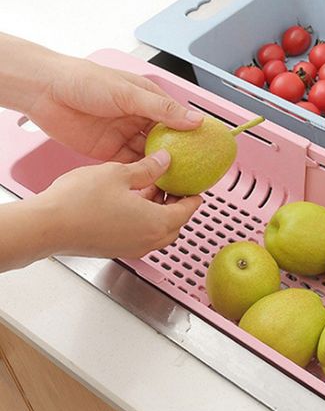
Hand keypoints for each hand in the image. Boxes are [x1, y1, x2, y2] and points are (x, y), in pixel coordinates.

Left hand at [24, 55, 202, 162]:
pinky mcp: (109, 151)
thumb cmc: (84, 80)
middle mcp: (139, 118)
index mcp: (148, 99)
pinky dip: (141, 173)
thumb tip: (194, 119)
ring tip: (177, 179)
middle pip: (166, 140)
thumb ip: (162, 109)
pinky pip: (131, 165)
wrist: (45, 92)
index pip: (177, 118)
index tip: (208, 147)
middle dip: (179, 154)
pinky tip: (152, 181)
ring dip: (161, 166)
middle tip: (195, 170)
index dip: (192, 132)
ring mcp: (124, 135)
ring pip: (150, 155)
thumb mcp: (130, 93)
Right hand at [37, 150, 201, 258]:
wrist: (45, 226)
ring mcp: (131, 248)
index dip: (193, 194)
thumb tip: (164, 161)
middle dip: (176, 203)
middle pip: (176, 223)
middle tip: (172, 184)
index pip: (188, 209)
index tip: (194, 184)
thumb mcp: (120, 173)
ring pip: (157, 230)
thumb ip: (148, 167)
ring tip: (148, 188)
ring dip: (158, 211)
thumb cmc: (79, 202)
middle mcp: (148, 241)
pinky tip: (128, 200)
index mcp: (157, 222)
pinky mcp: (115, 249)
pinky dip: (143, 220)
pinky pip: (140, 235)